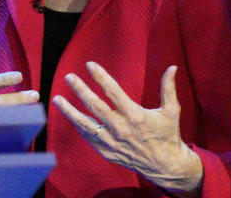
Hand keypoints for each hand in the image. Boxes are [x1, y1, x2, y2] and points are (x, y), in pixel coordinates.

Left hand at [52, 62, 203, 195]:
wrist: (165, 165)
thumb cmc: (168, 135)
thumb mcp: (171, 110)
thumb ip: (168, 88)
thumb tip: (172, 67)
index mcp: (135, 115)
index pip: (112, 91)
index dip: (100, 76)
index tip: (90, 65)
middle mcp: (121, 128)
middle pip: (94, 106)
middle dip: (80, 90)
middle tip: (68, 77)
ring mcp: (112, 142)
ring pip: (86, 124)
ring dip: (70, 111)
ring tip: (57, 99)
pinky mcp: (107, 152)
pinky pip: (89, 138)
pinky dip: (79, 127)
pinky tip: (71, 117)